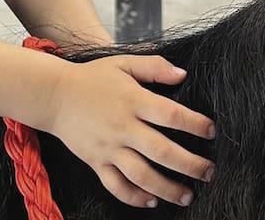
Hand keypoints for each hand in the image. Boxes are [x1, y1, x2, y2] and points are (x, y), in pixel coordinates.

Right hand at [43, 55, 215, 208]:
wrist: (53, 94)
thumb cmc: (91, 78)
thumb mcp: (122, 63)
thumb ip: (154, 67)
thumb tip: (182, 75)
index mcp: (132, 101)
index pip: (172, 115)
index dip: (195, 124)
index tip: (211, 131)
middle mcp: (122, 127)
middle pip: (163, 152)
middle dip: (191, 165)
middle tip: (209, 172)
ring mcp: (108, 147)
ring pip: (142, 175)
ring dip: (168, 189)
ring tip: (188, 195)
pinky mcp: (96, 161)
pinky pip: (117, 186)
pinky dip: (135, 197)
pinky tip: (151, 200)